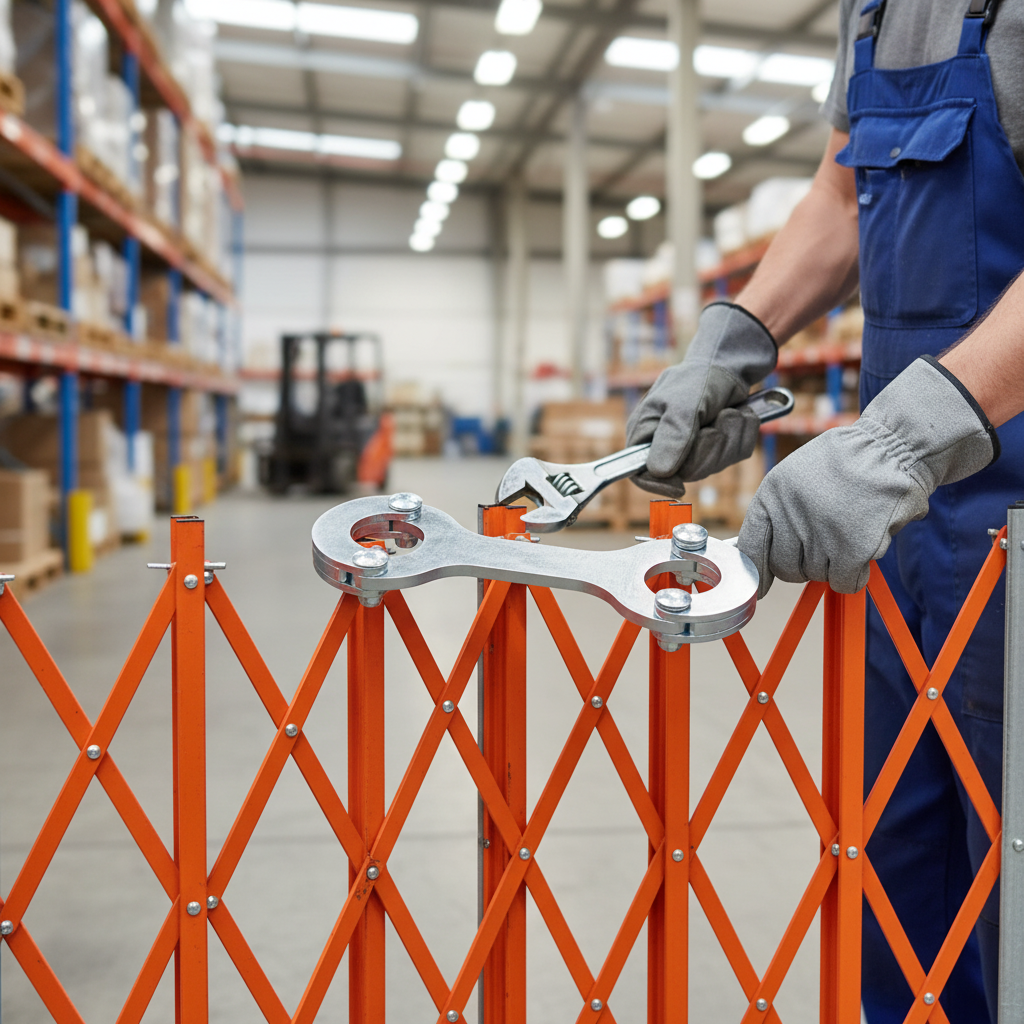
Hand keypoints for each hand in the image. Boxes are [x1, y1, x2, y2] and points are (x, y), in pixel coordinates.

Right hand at [625, 302, 776, 496]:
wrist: (729, 366)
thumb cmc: (698, 378)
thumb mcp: (683, 402)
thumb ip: (673, 435)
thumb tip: (659, 471)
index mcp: (645, 434)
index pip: (639, 473)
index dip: (657, 484)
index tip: (678, 486)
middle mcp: (666, 446)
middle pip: (684, 474)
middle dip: (708, 449)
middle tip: (715, 422)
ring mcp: (693, 450)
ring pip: (712, 467)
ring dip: (729, 437)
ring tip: (728, 412)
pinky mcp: (718, 449)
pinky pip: (733, 457)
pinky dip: (741, 435)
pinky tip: (737, 415)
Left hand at [738, 357, 997, 597]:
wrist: (893, 447)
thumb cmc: (845, 463)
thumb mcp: (795, 477)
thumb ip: (779, 514)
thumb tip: (763, 559)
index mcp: (772, 495)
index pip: (751, 549)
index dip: (755, 574)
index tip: (759, 589)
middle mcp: (790, 516)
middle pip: (784, 568)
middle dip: (802, 565)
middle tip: (824, 545)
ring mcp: (820, 534)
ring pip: (816, 575)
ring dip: (833, 564)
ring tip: (848, 531)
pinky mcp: (852, 549)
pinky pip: (845, 582)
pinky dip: (855, 574)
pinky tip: (863, 549)